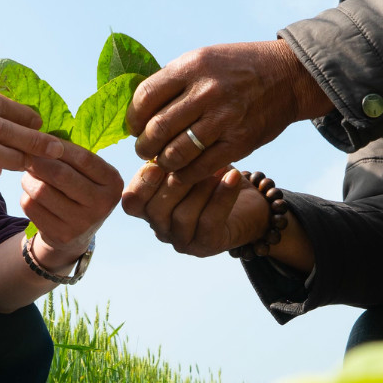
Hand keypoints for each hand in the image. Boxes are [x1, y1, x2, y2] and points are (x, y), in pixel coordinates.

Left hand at [22, 143, 124, 266]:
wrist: (76, 236)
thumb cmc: (80, 192)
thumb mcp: (88, 175)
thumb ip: (73, 156)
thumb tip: (41, 136)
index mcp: (113, 183)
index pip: (83, 158)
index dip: (58, 146)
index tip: (40, 139)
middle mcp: (102, 204)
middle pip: (60, 174)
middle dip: (37, 160)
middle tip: (25, 154)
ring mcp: (82, 223)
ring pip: (41, 191)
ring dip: (28, 178)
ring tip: (27, 174)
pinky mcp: (61, 235)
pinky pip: (32, 207)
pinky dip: (26, 196)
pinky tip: (30, 194)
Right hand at [121, 161, 268, 256]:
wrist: (250, 202)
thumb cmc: (214, 178)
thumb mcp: (190, 163)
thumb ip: (172, 157)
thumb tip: (161, 138)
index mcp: (150, 207)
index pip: (132, 202)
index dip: (140, 184)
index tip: (155, 165)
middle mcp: (162, 227)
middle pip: (155, 211)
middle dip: (172, 184)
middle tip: (190, 162)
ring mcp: (184, 240)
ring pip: (182, 216)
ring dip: (199, 188)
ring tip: (217, 168)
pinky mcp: (208, 244)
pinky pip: (210, 221)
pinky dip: (222, 197)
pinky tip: (232, 176)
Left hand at [126, 39, 331, 185]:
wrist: (287, 76)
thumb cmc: (237, 69)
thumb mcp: (204, 59)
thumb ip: (173, 81)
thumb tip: (138, 110)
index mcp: (192, 66)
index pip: (145, 97)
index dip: (133, 119)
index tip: (134, 127)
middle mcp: (206, 91)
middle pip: (156, 129)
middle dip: (144, 146)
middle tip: (145, 150)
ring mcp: (224, 118)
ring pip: (175, 153)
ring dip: (162, 163)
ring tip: (163, 161)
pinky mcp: (239, 142)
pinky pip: (199, 168)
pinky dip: (184, 175)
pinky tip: (182, 172)